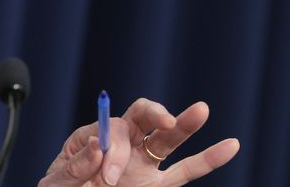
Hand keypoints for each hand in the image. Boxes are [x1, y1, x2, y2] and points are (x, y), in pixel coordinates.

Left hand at [39, 99, 239, 186]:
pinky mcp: (157, 185)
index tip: (106, 177)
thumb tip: (97, 144)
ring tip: (202, 110)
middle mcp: (122, 145)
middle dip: (155, 114)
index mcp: (93, 138)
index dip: (114, 149)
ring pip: (167, 140)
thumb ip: (75, 165)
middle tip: (164, 121)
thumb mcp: (57, 183)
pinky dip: (209, 159)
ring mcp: (142, 164)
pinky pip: (186, 171)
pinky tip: (231, 145)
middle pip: (141, 118)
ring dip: (184, 125)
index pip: (112, 129)